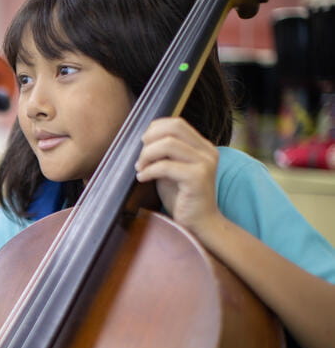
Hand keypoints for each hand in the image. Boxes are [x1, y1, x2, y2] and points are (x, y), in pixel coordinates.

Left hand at [134, 117, 222, 235]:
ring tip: (140, 169)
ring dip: (147, 155)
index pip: (176, 123)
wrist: (198, 224)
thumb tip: (144, 139)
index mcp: (203, 146)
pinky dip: (149, 171)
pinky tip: (142, 179)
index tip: (142, 145)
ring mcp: (205, 163)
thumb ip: (162, 153)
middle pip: (173, 127)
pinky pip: (165, 166)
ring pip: (168, 144)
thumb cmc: (181, 197)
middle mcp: (207, 151)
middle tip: (140, 157)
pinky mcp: (198, 178)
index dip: (154, 129)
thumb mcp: (170, 169)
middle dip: (150, 139)